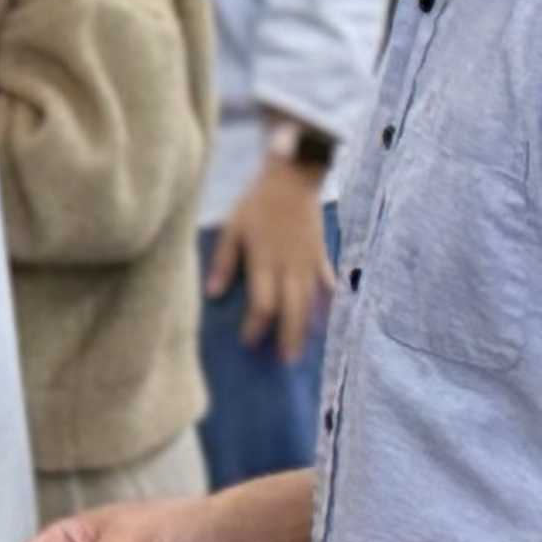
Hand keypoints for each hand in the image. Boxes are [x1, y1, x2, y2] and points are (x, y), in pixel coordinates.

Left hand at [214, 151, 331, 359]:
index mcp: (266, 261)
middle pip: (293, 309)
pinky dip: (328, 305)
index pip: (263, 303)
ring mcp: (310, 263)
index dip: (256, 326)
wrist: (293, 179)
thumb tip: (213, 294)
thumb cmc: (257, 203)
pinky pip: (328, 286)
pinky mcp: (322, 256)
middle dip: (289, 337)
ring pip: (312, 303)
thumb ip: (224, 261)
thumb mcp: (233, 228)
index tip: (248, 343)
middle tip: (286, 362)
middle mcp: (290, 267)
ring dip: (309, 327)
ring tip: (305, 350)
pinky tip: (326, 321)